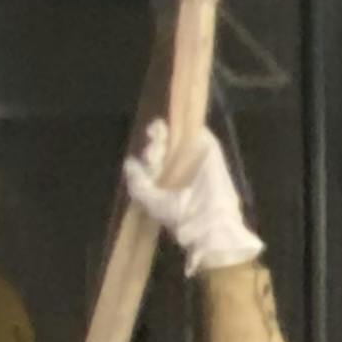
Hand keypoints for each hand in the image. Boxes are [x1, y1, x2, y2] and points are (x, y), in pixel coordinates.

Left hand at [125, 118, 263, 270]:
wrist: (208, 220)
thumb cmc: (178, 214)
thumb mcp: (151, 201)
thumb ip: (138, 182)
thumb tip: (129, 162)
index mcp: (165, 181)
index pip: (153, 160)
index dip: (149, 154)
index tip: (149, 158)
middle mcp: (179, 169)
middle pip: (164, 147)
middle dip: (155, 143)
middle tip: (154, 149)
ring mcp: (196, 160)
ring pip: (179, 138)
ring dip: (168, 133)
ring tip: (160, 131)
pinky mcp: (212, 154)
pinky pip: (203, 135)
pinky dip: (193, 127)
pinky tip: (183, 121)